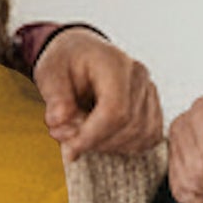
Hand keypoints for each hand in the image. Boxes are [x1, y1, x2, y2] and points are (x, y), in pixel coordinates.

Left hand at [31, 27, 163, 161]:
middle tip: (67, 140)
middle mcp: (138, 75)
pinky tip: (103, 139)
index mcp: (113, 63)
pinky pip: (149, 137)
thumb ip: (54, 98)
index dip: (93, 136)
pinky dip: (126, 146)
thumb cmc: (66, 61)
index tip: (71, 149)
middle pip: (128, 125)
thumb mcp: (49, 73)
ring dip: (109, 146)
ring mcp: (150, 91)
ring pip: (140, 135)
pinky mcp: (153, 106)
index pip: (115, 109)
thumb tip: (59, 121)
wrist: (82, 53)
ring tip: (83, 135)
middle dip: (97, 142)